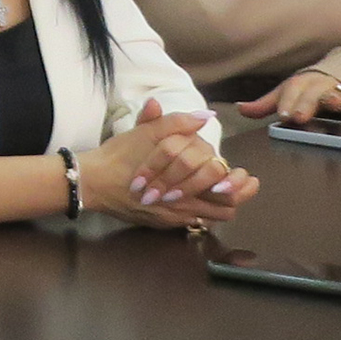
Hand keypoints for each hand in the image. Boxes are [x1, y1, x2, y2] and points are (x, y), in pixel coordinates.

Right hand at [86, 111, 255, 228]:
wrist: (92, 182)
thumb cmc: (119, 156)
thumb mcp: (145, 132)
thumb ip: (176, 122)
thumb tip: (206, 115)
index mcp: (185, 179)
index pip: (228, 189)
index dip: (241, 185)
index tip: (249, 179)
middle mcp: (183, 203)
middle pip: (225, 208)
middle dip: (236, 197)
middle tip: (239, 187)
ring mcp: (173, 216)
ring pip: (210, 218)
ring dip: (217, 208)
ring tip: (217, 195)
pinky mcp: (162, 224)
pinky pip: (191, 223)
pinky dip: (198, 214)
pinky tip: (193, 201)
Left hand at [246, 68, 340, 125]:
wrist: (336, 74)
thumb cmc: (305, 90)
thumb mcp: (285, 95)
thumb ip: (264, 105)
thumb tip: (240, 109)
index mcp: (297, 85)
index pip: (289, 92)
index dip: (286, 103)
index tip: (284, 115)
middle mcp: (315, 85)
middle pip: (310, 94)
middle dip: (305, 104)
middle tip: (299, 117)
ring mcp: (335, 90)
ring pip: (334, 94)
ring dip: (335, 99)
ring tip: (336, 104)